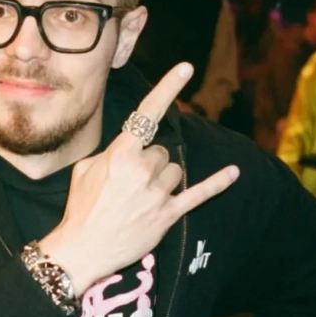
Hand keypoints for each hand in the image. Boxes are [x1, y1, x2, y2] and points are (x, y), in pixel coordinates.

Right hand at [40, 62, 239, 294]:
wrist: (81, 249)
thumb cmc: (81, 208)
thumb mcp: (85, 169)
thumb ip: (112, 153)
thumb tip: (131, 149)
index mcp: (120, 153)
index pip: (148, 113)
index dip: (168, 88)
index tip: (186, 67)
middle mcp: (142, 169)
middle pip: (162, 151)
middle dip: (149, 163)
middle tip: (128, 185)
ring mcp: (157, 192)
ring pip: (175, 171)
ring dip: (162, 180)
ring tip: (140, 199)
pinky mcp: (168, 214)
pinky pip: (199, 194)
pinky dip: (218, 183)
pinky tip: (234, 172)